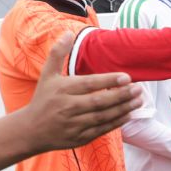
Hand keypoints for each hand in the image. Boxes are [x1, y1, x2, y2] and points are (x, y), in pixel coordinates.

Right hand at [26, 33, 143, 152]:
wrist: (31, 130)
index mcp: (62, 90)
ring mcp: (74, 124)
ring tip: (138, 100)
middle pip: (99, 101)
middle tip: (139, 89)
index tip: (127, 77)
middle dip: (121, 95)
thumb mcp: (47, 75)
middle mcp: (69, 107)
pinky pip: (101, 130)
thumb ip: (57, 53)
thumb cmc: (43, 99)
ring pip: (103, 117)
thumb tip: (68, 33)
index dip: (109, 81)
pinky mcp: (80, 138)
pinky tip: (129, 114)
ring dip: (123, 109)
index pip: (89, 84)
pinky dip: (116, 123)